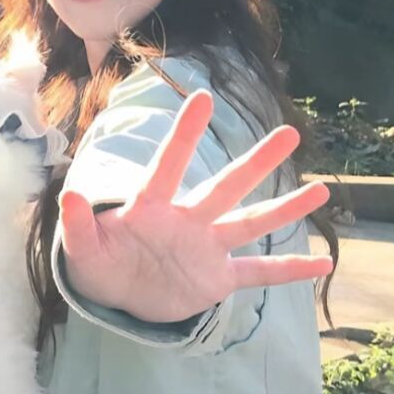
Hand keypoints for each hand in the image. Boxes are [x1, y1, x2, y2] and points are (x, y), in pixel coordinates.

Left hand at [58, 90, 332, 323]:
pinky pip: (259, 272)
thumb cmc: (99, 262)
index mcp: (151, 207)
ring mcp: (206, 247)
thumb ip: (78, 224)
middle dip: (256, 162)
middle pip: (226, 186)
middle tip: (289, 133)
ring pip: (251, 222)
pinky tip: (324, 266)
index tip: (203, 98)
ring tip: (322, 189)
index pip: (169, 166)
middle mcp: (186, 220)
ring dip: (285, 208)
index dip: (184, 135)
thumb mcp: (83, 249)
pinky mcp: (217, 278)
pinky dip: (289, 271)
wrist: (118, 295)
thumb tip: (69, 195)